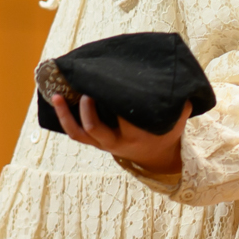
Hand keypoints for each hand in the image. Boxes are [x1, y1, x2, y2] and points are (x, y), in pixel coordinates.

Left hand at [49, 94, 189, 172]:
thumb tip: (182, 82)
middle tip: (87, 89)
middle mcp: (116, 142)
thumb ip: (180, 103)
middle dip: (87, 108)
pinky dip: (64, 118)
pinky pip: (76, 133)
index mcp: (135, 135)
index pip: (122, 116)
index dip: (115, 100)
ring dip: (66, 115)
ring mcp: (103, 144)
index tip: (113, 81)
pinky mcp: (95, 142)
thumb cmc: (165, 132)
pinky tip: (57, 101)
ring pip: (79, 132)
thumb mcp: (177, 120)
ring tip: (56, 95)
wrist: (157, 156)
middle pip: (95, 127)